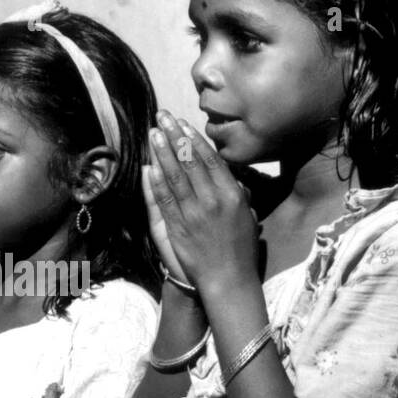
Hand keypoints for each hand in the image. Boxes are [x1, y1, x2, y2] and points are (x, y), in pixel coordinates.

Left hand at [144, 110, 258, 294]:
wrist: (228, 280)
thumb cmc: (241, 248)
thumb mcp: (248, 215)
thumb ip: (237, 192)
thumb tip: (226, 172)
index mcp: (232, 195)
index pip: (210, 159)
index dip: (194, 139)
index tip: (183, 123)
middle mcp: (212, 201)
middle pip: (190, 161)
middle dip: (174, 136)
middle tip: (163, 117)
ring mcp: (193, 214)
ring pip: (175, 176)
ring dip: (162, 152)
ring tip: (153, 133)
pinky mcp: (178, 227)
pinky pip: (165, 199)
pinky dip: (156, 180)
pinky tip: (150, 165)